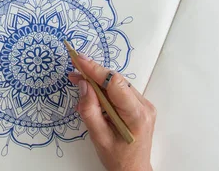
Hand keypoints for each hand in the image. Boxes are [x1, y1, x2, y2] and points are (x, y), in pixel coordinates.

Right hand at [69, 56, 155, 170]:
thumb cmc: (117, 159)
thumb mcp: (98, 137)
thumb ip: (89, 109)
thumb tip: (83, 84)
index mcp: (136, 115)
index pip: (115, 83)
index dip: (96, 69)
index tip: (79, 59)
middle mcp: (144, 106)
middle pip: (116, 81)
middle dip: (93, 74)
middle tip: (73, 73)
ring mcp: (144, 105)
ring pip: (117, 84)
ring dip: (97, 82)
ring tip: (78, 82)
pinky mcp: (140, 106)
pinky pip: (120, 91)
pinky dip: (104, 90)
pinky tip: (91, 93)